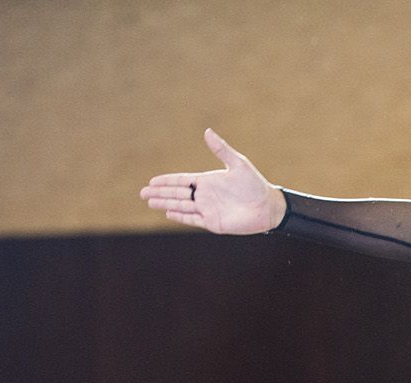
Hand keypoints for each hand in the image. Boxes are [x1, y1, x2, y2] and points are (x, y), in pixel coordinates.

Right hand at [140, 129, 285, 234]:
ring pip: (181, 206)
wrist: (268, 207)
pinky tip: (169, 213)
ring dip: (166, 204)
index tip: (152, 181)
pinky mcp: (214, 223)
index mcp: (208, 181)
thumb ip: (221, 150)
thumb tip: (207, 131)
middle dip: (160, 193)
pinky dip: (181, 217)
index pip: (182, 181)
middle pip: (177, 194)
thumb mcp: (237, 164)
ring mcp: (208, 209)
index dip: (167, 181)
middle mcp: (205, 195)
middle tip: (143, 193)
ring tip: (150, 202)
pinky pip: (193, 219)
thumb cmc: (255, 185)